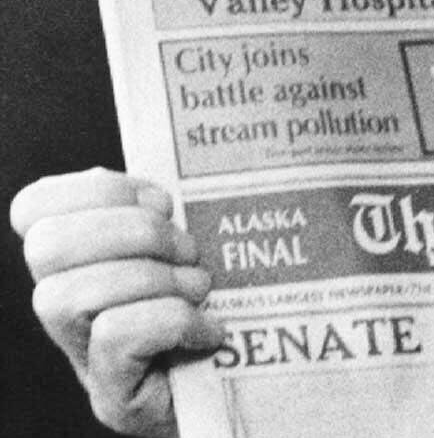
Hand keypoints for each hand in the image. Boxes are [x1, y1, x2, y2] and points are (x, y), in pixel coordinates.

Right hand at [11, 167, 222, 437]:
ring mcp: (82, 357)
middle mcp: (66, 308)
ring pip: (72, 295)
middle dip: (130, 231)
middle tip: (189, 249)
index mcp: (79, 259)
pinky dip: (174, 321)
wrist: (246, 386)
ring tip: (201, 288)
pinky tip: (210, 329)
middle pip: (47, 247)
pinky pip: (116, 336)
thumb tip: (164, 192)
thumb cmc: (222, 302)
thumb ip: (164, 212)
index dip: (94, 191)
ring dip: (153, 279)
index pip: (34, 207)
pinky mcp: (112, 396)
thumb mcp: (190, 246)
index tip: (162, 199)